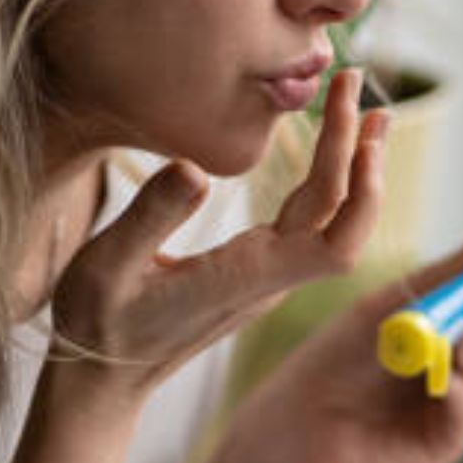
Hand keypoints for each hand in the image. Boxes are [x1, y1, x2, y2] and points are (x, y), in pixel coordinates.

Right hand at [46, 70, 386, 409]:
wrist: (100, 380)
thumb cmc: (96, 326)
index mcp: (246, 276)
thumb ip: (149, 218)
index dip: (360, 192)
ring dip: (350, 163)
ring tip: (366, 110)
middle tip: (355, 82)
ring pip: (328, 218)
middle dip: (357, 148)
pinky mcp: (255, 270)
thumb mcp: (106, 265)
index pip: (335, 243)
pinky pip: (309, 222)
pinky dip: (327, 180)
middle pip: (339, 215)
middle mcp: (269, 276)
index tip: (362, 135)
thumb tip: (193, 169)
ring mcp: (266, 275)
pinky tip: (328, 153)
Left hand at [253, 238, 462, 462]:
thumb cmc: (337, 357)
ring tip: (455, 346)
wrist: (300, 411)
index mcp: (446, 335)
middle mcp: (456, 371)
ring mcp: (452, 410)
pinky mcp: (441, 445)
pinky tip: (444, 382)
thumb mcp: (385, 307)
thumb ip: (435, 280)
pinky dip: (460, 396)